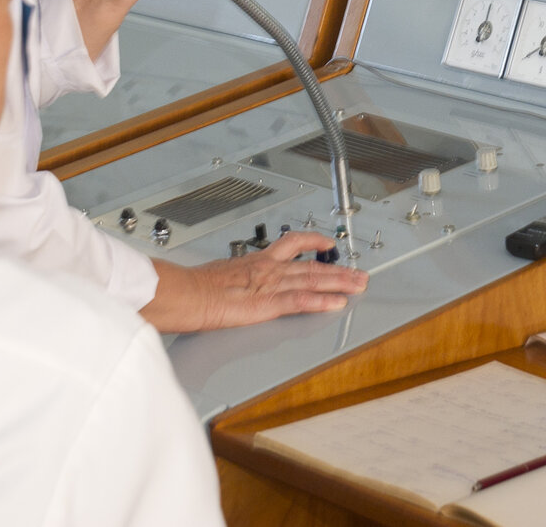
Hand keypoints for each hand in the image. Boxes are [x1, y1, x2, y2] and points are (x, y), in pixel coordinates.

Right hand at [139, 230, 368, 332]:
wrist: (186, 292)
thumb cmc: (194, 286)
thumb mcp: (216, 275)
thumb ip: (229, 278)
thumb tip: (226, 284)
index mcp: (256, 261)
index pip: (291, 244)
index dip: (313, 241)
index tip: (327, 242)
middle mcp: (268, 269)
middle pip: (311, 265)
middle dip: (338, 268)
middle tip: (359, 272)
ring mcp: (270, 285)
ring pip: (313, 279)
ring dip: (339, 282)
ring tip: (359, 285)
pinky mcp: (268, 302)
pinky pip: (302, 301)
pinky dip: (322, 301)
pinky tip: (337, 303)